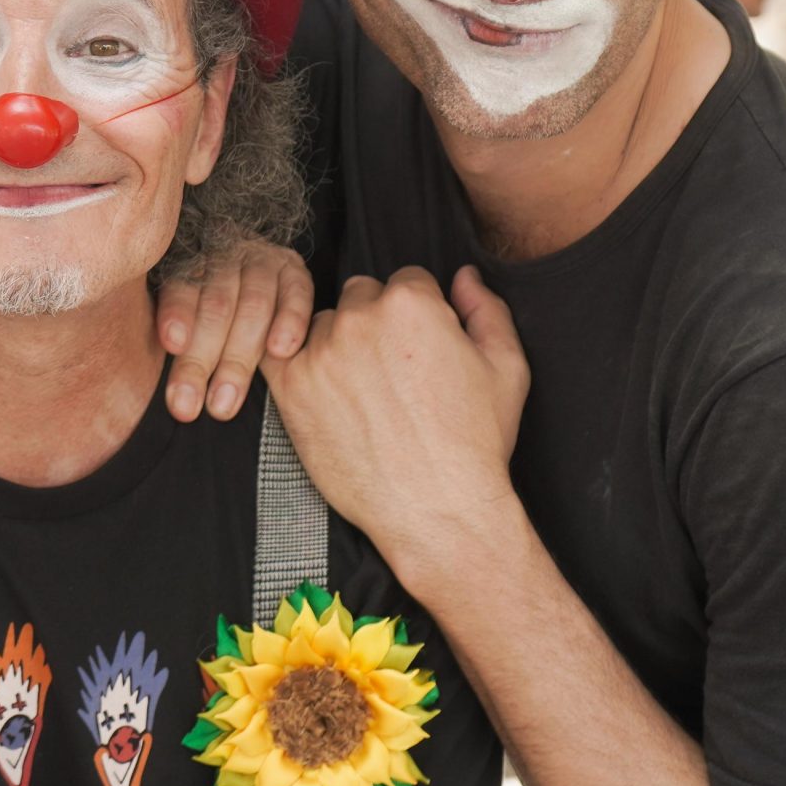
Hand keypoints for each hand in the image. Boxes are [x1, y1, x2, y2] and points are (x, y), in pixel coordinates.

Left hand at [159, 237, 316, 422]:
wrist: (255, 279)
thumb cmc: (213, 317)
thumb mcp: (187, 321)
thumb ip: (179, 344)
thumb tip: (169, 393)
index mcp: (189, 264)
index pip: (180, 288)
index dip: (177, 315)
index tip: (173, 345)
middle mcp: (225, 256)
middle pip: (216, 305)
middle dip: (201, 359)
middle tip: (188, 405)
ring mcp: (262, 261)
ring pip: (253, 305)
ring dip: (239, 357)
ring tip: (225, 400)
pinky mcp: (295, 272)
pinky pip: (296, 296)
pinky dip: (290, 322)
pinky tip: (281, 351)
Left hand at [264, 265, 529, 574]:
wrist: (437, 509)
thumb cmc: (475, 442)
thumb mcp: (506, 367)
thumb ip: (486, 308)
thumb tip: (464, 275)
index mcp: (411, 302)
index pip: (405, 281)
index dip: (418, 314)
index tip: (420, 348)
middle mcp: (360, 317)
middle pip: (360, 296)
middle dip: (375, 322)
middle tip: (391, 372)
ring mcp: (320, 351)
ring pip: (324, 325)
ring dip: (337, 345)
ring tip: (362, 393)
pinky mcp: (290, 386)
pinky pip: (278, 351)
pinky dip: (294, 362)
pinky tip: (317, 388)